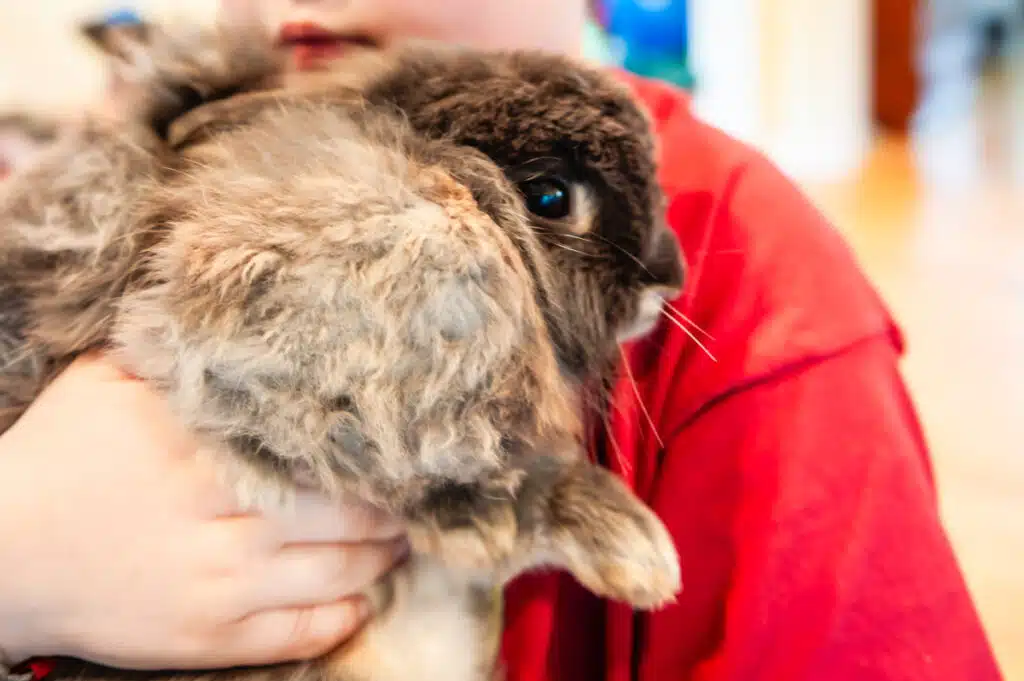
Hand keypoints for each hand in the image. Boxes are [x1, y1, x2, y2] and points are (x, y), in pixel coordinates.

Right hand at [0, 353, 406, 669]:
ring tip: (404, 539)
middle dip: (393, 506)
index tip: (404, 439)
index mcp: (205, 449)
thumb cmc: (58, 457)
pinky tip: (363, 601)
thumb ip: (178, 358)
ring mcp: (220, 584)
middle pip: (346, 513)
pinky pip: (298, 633)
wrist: (0, 557)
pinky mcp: (208, 638)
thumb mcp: (106, 383)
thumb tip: (241, 322)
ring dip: (383, 557)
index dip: (372, 449)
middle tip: (421, 493)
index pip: (319, 448)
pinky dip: (342, 617)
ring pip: (337, 573)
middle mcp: (223, 518)